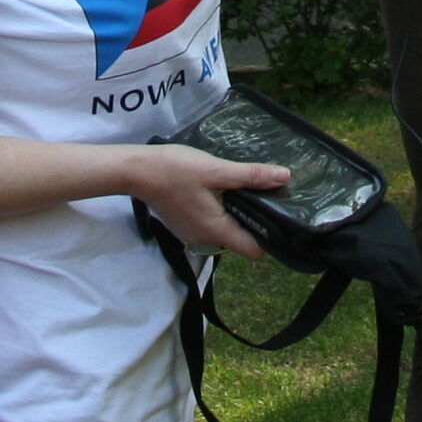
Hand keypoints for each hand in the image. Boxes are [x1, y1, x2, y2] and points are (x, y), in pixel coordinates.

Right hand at [122, 142, 290, 259]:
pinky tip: (216, 189)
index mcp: (217, 231)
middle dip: (253, 220)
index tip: (278, 216)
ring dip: (235, 213)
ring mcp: (192, 234)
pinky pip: (210, 224)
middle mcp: (205, 239)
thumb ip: (251, 176)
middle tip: (261, 193)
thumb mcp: (217, 170)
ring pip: (225, 230)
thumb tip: (284, 176)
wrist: (137, 170)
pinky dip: (218, 211)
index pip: (254, 251)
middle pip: (241, 239)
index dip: (270, 238)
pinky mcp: (184, 225)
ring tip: (238, 187)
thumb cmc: (176, 170)